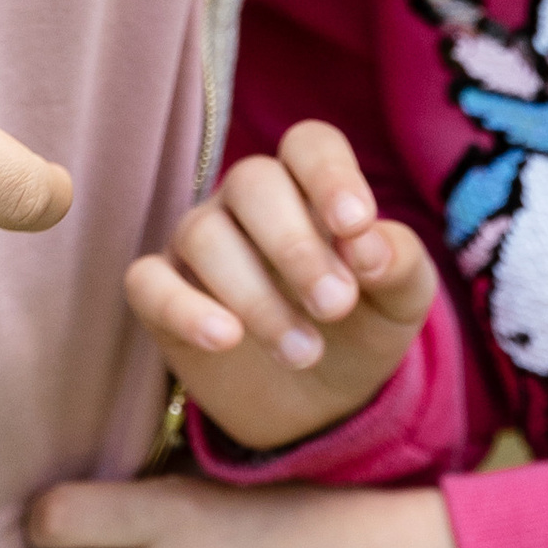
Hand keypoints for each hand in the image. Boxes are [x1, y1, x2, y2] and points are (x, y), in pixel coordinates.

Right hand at [124, 120, 437, 451]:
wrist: (318, 402)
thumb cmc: (360, 329)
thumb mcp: (399, 302)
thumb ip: (399, 264)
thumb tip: (370, 245)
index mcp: (309, 185)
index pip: (309, 145)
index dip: (329, 175)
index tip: (354, 226)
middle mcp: (248, 202)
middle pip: (252, 182)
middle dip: (295, 245)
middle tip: (335, 305)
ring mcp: (198, 242)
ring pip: (204, 235)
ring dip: (257, 297)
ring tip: (303, 352)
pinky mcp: (161, 293)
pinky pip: (148, 281)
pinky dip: (182, 306)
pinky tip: (225, 338)